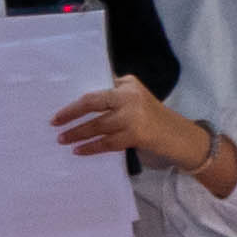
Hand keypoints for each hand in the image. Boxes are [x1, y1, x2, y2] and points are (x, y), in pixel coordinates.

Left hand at [52, 75, 205, 169]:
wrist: (182, 138)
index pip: (95, 92)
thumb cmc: (153, 118)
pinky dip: (91, 147)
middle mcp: (130, 97)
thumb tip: (81, 101)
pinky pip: (107, 143)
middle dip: (71, 114)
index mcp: (127, 85)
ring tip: (62, 139)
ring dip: (78, 133)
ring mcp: (133, 117)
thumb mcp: (136, 99)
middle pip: (92, 104)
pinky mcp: (136, 135)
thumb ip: (114, 94)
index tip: (58, 112)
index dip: (75, 103)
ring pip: (98, 125)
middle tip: (54, 123)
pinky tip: (79, 151)